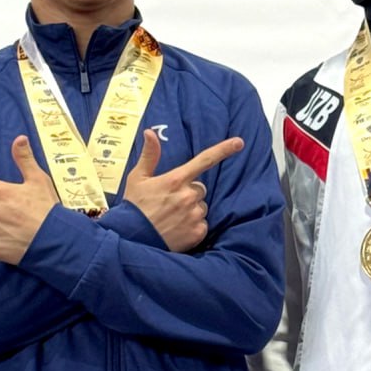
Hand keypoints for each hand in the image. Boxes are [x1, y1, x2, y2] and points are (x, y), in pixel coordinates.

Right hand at [122, 130, 242, 252]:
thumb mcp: (137, 178)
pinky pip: (202, 224)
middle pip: (200, 188)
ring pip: (201, 207)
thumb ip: (149, 155)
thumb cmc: (133, 207)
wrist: (131, 238)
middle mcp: (188, 196)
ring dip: (191, 210)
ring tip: (171, 217)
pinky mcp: (197, 232)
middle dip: (189, 193)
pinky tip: (177, 229)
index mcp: (176, 179)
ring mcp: (194, 215)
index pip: (204, 160)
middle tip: (170, 202)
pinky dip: (192, 226)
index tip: (239, 143)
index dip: (223, 150)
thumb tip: (150, 133)